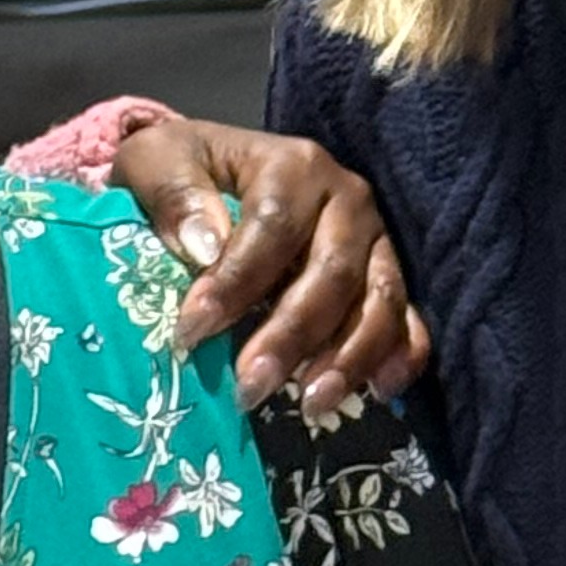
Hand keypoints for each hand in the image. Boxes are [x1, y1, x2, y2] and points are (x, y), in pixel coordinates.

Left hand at [110, 114, 426, 416]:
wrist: (218, 172)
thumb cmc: (183, 172)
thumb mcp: (157, 161)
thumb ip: (173, 194)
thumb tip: (204, 245)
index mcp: (293, 166)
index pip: (272, 227)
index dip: (234, 283)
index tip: (192, 333)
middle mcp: (346, 199)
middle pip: (333, 271)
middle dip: (292, 335)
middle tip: (250, 386)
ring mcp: (375, 239)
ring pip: (380, 299)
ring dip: (349, 357)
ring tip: (310, 404)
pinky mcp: (387, 274)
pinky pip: (409, 317)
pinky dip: (402, 355)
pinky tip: (379, 392)